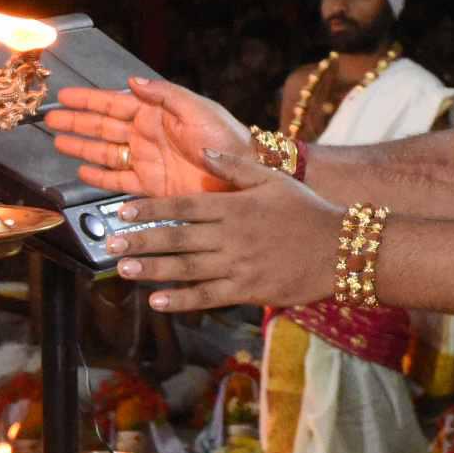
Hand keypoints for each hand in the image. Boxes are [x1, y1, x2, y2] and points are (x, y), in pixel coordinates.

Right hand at [45, 78, 247, 197]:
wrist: (242, 176)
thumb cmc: (225, 138)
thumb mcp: (196, 109)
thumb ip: (163, 94)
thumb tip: (133, 80)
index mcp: (156, 113)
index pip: (114, 103)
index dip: (88, 100)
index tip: (64, 96)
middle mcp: (147, 136)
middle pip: (102, 127)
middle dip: (76, 122)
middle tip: (50, 120)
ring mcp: (146, 161)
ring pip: (105, 152)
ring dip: (81, 146)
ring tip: (59, 141)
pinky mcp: (150, 186)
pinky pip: (117, 179)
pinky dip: (99, 175)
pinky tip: (83, 169)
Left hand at [103, 141, 345, 314]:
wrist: (341, 250)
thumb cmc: (307, 211)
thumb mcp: (273, 180)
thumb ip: (235, 166)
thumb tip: (204, 150)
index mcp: (234, 205)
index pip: (182, 204)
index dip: (149, 207)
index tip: (121, 211)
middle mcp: (231, 235)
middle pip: (177, 236)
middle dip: (141, 239)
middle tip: (112, 244)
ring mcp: (238, 265)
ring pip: (186, 267)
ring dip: (152, 268)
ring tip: (124, 268)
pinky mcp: (247, 290)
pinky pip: (208, 296)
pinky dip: (181, 300)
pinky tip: (157, 301)